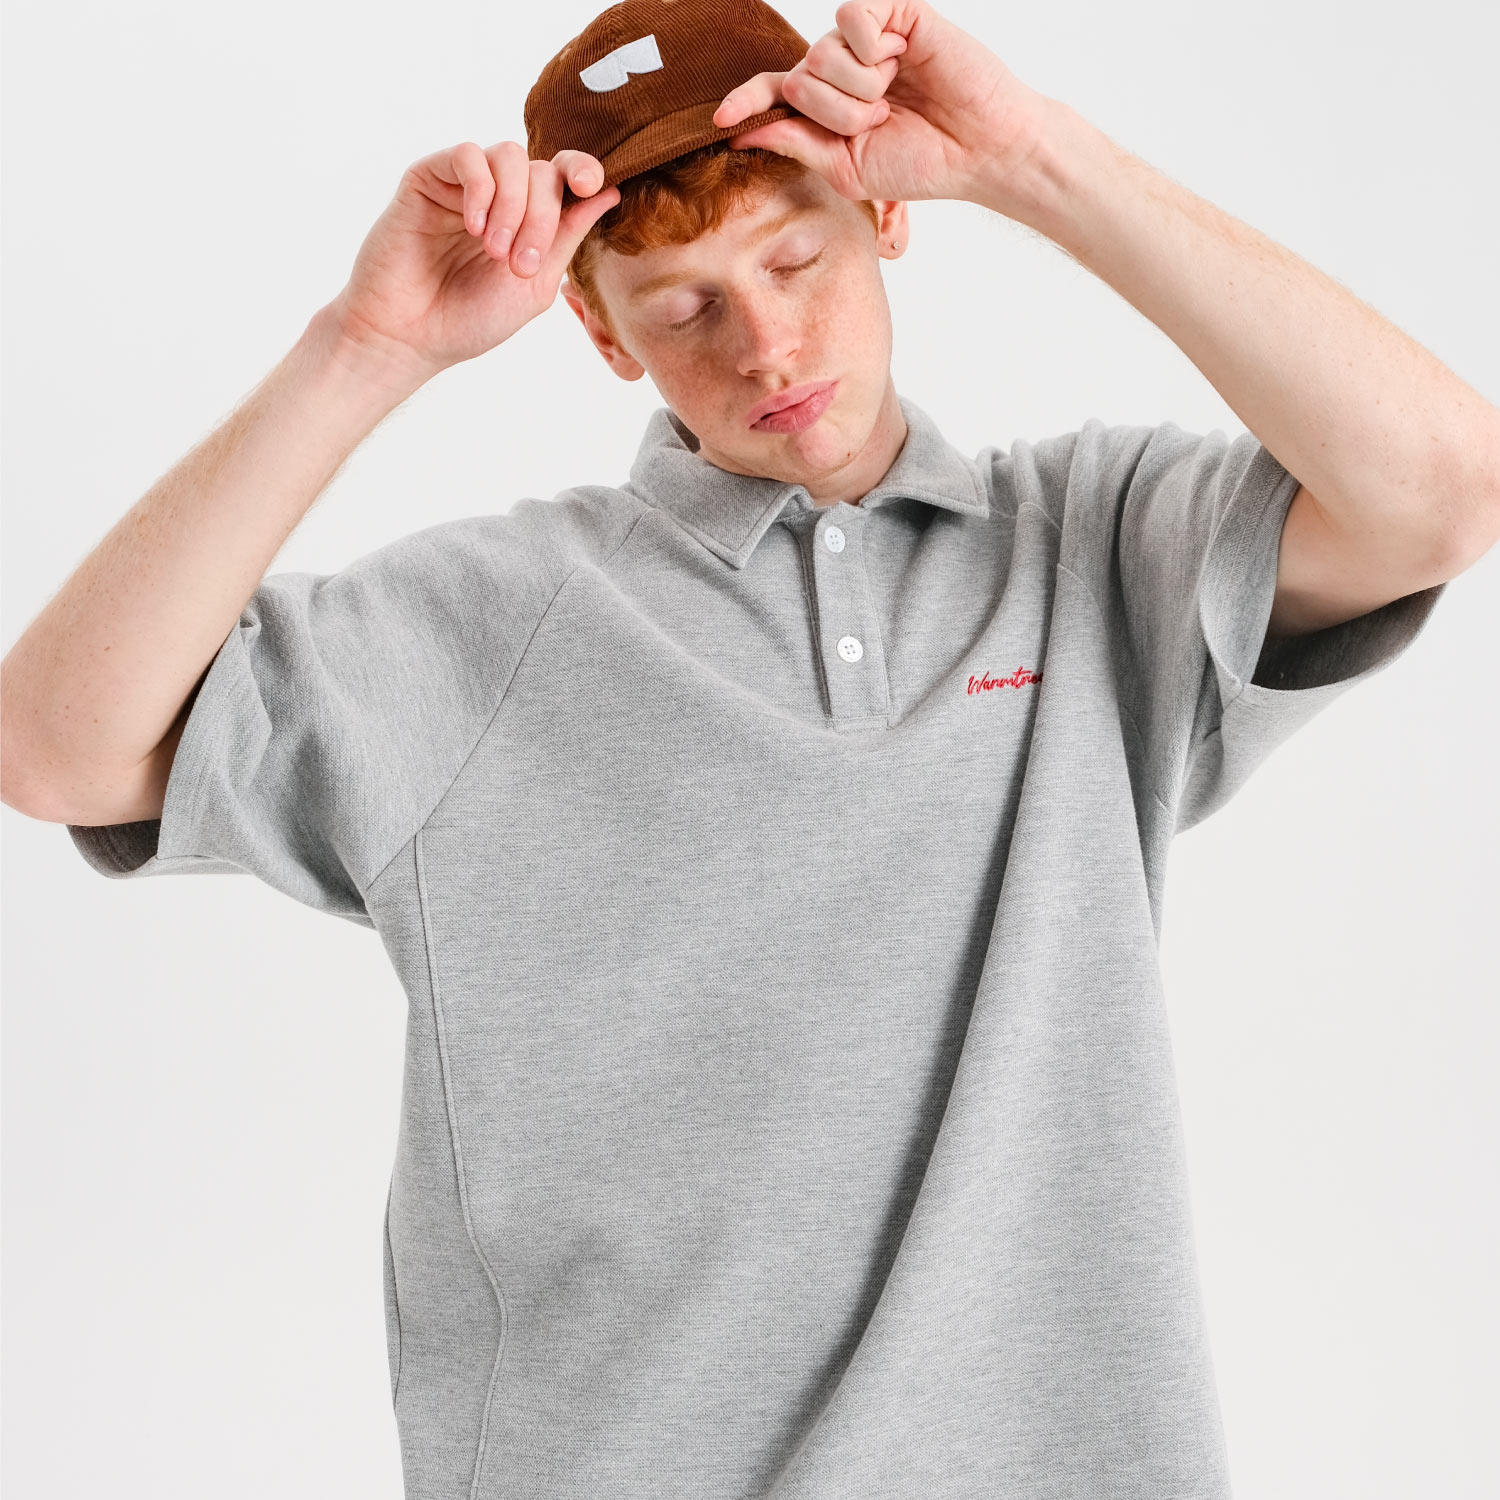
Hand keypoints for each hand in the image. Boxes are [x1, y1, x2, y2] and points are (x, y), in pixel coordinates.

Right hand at [328, 142, 620, 380]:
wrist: (410, 336)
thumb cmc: (469, 320)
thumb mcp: (535, 285)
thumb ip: (568, 237)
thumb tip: (610, 193)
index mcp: (530, 221)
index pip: (565, 176)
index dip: (583, 171)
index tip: (590, 187)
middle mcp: (500, 197)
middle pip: (542, 170)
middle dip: (541, 217)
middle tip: (519, 264)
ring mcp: (464, 185)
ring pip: (509, 155)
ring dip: (513, 205)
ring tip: (494, 251)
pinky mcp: (428, 178)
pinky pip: (467, 155)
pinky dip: (480, 189)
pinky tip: (473, 227)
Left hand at [712, 0, 1051, 210]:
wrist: (978, 150)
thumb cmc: (921, 161)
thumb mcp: (847, 169)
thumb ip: (797, 144)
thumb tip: (746, 132)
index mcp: (828, 106)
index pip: (774, 93)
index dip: (746, 101)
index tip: (719, 119)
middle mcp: (842, 67)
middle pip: (796, 79)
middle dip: (834, 114)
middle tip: (879, 122)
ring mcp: (867, 39)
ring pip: (820, 54)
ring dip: (858, 90)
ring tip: (895, 97)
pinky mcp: (893, 13)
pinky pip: (851, 19)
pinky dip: (871, 47)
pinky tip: (900, 58)